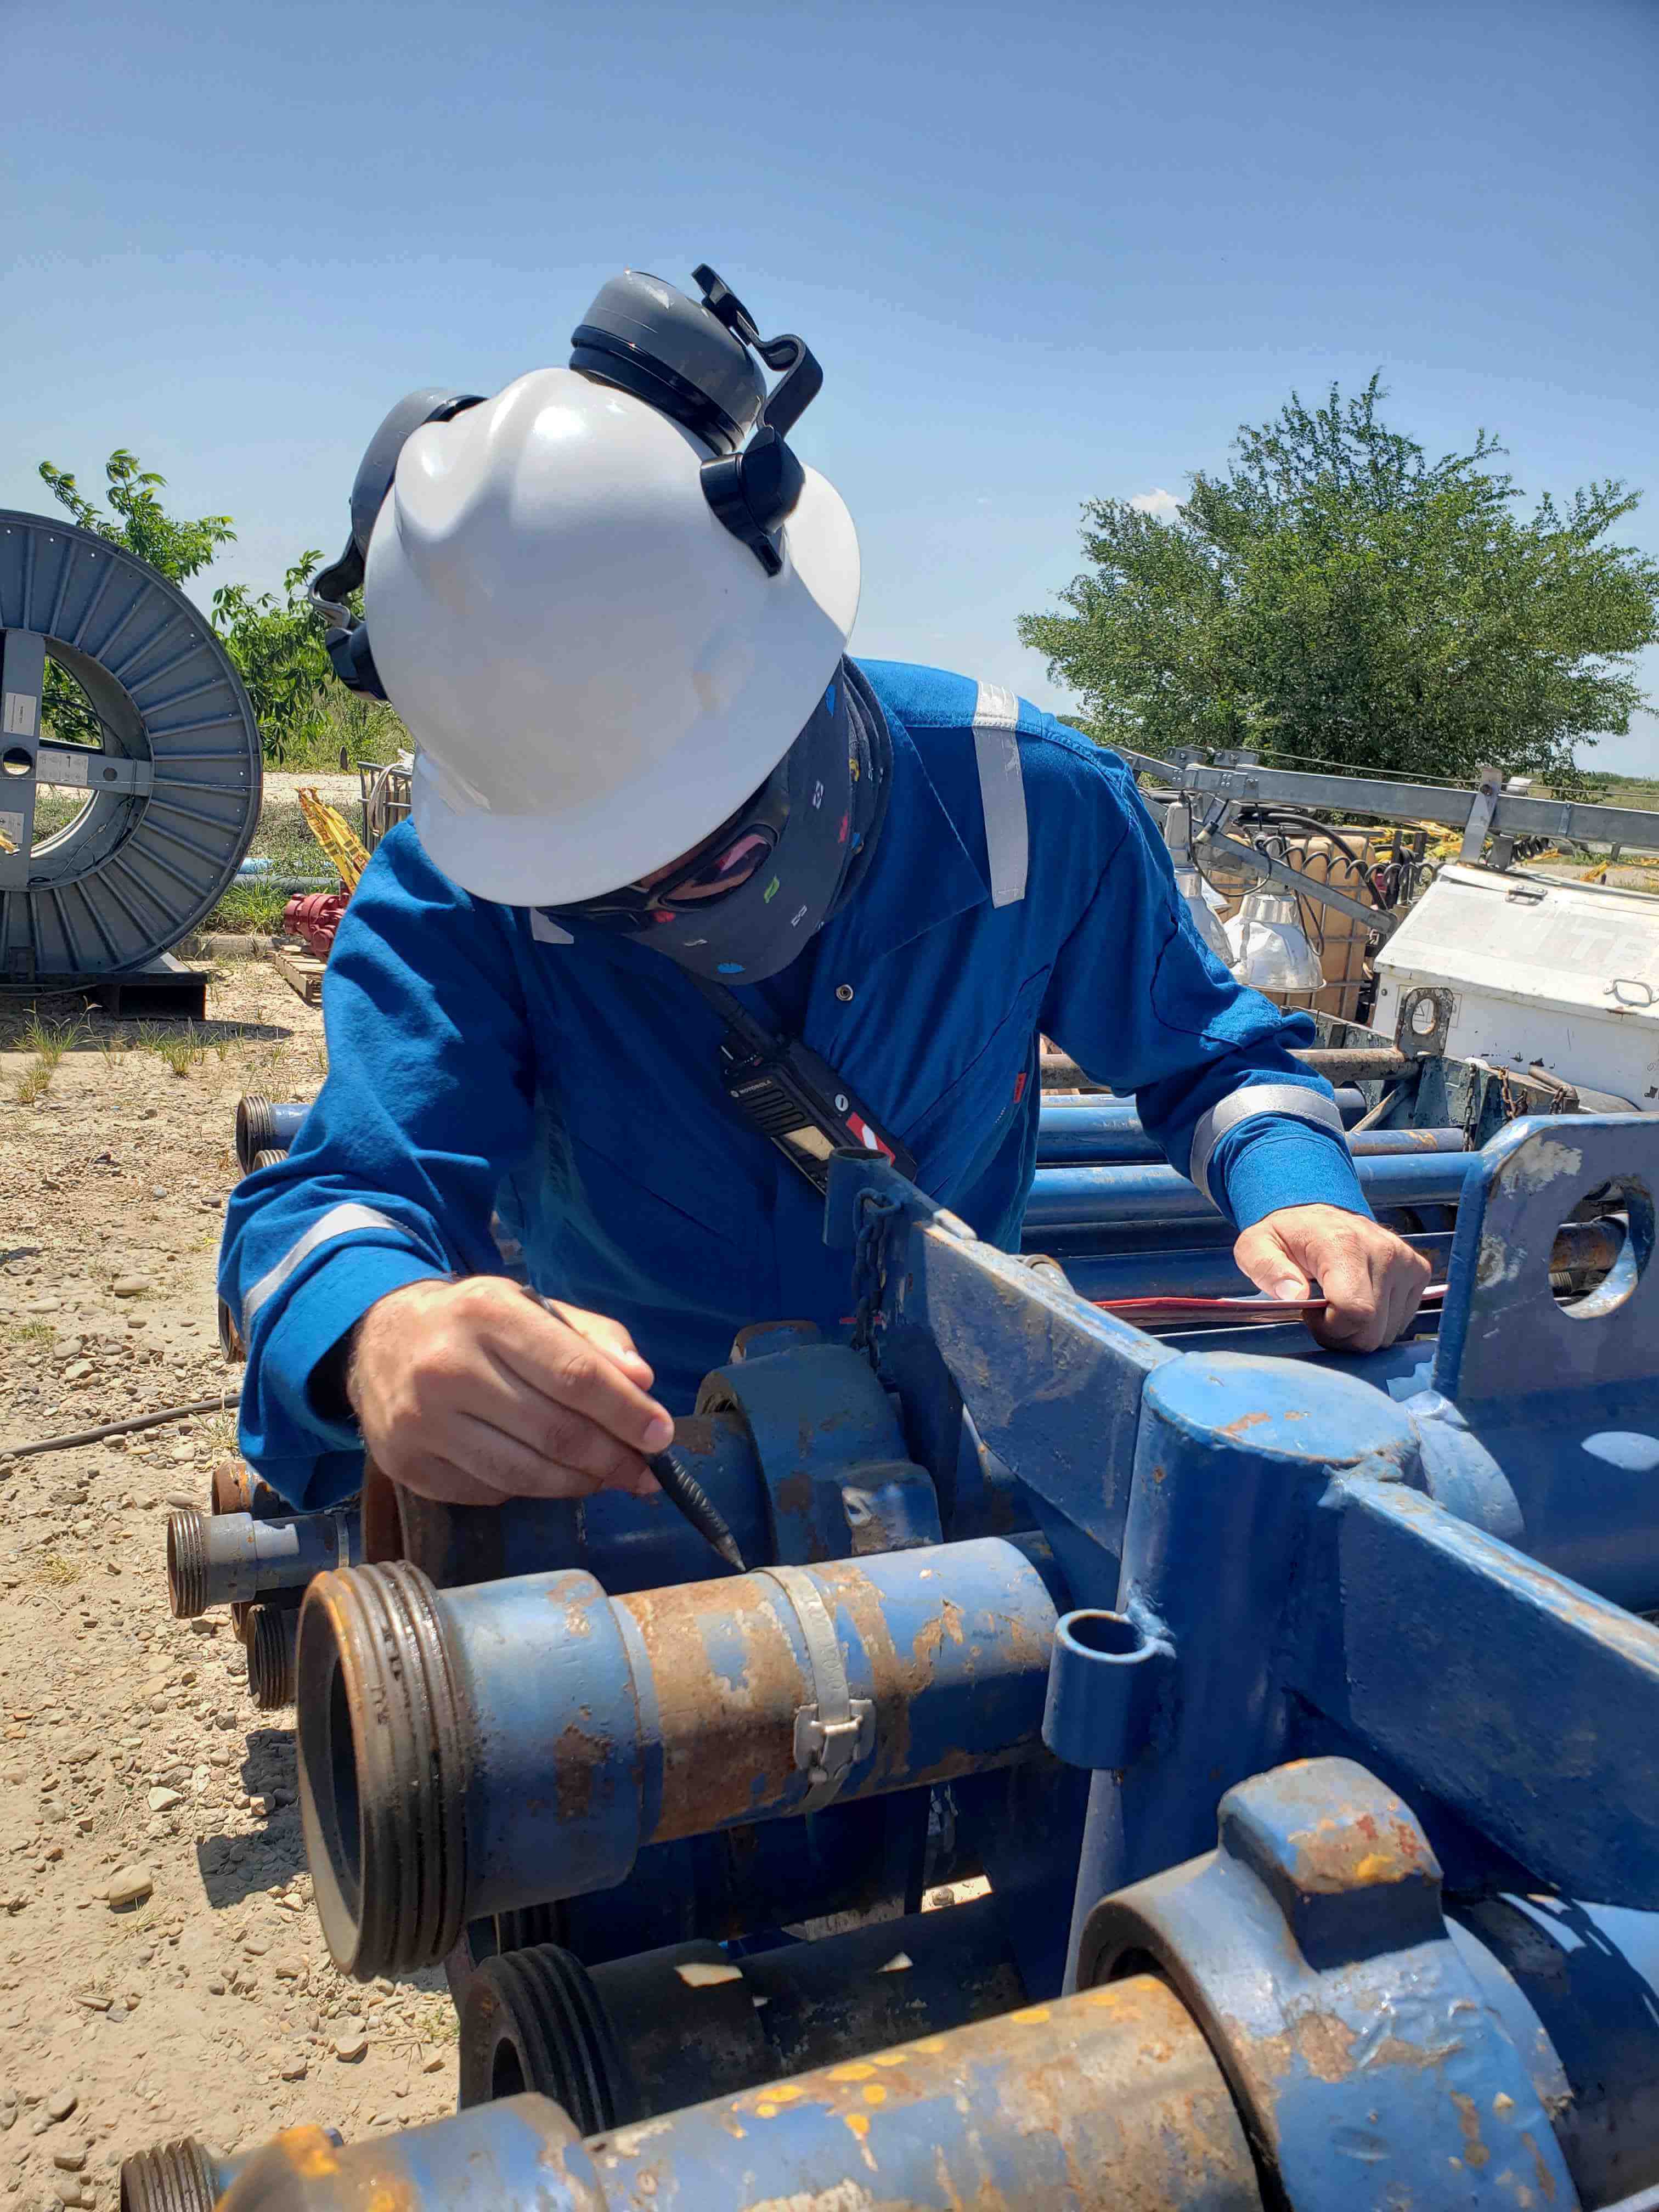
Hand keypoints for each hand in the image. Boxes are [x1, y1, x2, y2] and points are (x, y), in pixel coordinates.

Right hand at [345, 1276, 673, 1504]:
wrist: (380, 1339)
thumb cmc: (474, 1323)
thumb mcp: (532, 1307)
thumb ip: (593, 1339)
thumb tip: (642, 1383)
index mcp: (487, 1315)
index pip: (573, 1375)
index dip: (625, 1412)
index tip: (661, 1436)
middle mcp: (447, 1368)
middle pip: (553, 1432)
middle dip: (612, 1458)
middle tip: (644, 1471)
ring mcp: (421, 1423)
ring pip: (523, 1474)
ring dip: (578, 1484)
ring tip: (606, 1477)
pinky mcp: (407, 1466)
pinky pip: (490, 1492)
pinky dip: (529, 1489)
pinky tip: (546, 1473)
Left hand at [1232, 1205, 1430, 1352]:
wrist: (1319, 1212)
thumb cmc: (1286, 1235)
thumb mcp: (1256, 1246)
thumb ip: (1267, 1269)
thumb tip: (1295, 1294)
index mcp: (1344, 1245)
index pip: (1355, 1311)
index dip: (1330, 1329)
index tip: (1310, 1313)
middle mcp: (1384, 1251)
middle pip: (1373, 1332)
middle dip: (1343, 1336)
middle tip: (1321, 1315)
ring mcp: (1406, 1261)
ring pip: (1389, 1332)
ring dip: (1360, 1330)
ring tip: (1338, 1305)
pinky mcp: (1419, 1270)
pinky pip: (1402, 1320)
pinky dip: (1380, 1321)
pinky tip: (1360, 1300)